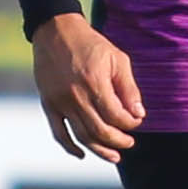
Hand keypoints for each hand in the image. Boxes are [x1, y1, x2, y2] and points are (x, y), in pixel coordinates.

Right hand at [32, 13, 145, 162]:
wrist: (55, 31)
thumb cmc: (90, 44)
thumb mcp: (117, 59)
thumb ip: (128, 88)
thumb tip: (139, 114)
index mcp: (95, 83)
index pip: (116, 116)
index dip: (129, 124)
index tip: (136, 122)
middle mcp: (76, 96)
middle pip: (100, 131)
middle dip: (118, 141)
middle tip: (129, 143)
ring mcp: (60, 102)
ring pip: (81, 136)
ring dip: (99, 150)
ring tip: (115, 156)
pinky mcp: (49, 104)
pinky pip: (58, 132)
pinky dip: (69, 146)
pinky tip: (82, 154)